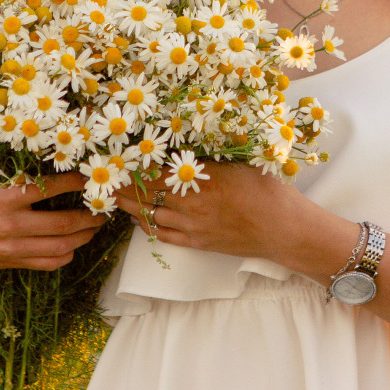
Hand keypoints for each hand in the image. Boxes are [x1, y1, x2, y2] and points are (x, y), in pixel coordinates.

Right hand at [0, 163, 104, 269]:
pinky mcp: (10, 262)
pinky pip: (45, 264)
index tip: (92, 175)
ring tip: (96, 225)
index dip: (76, 182)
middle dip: (90, 215)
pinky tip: (74, 246)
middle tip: (104, 206)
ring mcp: (11, 248)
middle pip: (63, 225)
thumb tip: (35, 133)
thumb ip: (6, 156)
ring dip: (84, 237)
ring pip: (59, 249)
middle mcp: (10, 226)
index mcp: (4, 199)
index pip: (50, 190)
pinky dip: (65, 257)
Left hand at [115, 161, 309, 262]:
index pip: (158, 172)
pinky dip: (148, 226)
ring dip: (131, 207)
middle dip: (125, 187)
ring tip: (115, 198)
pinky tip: (141, 219)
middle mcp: (193, 203)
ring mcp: (194, 226)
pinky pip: (164, 235)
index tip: (120, 160)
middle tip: (107, 180)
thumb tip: (186, 147)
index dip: (136, 167)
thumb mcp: (239, 163)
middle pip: (148, 195)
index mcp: (202, 179)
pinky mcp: (198, 243)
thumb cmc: (266, 189)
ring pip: (151, 216)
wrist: (283, 228)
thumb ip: (210, 158)